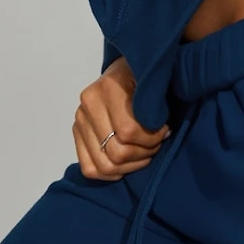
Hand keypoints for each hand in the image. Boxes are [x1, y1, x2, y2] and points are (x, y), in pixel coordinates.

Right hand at [73, 56, 170, 180]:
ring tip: (145, 153)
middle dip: (144, 153)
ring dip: (130, 166)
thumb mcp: (153, 81)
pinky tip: (127, 164)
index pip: (129, 131)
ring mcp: (80, 121)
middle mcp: (88, 105)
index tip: (165, 130)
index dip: (152, 138)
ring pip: (104, 165)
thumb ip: (154, 104)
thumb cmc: (143, 76)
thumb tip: (161, 132)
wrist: (124, 70)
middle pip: (116, 152)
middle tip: (157, 143)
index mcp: (108, 88)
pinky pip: (89, 169)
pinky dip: (111, 173)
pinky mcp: (77, 134)